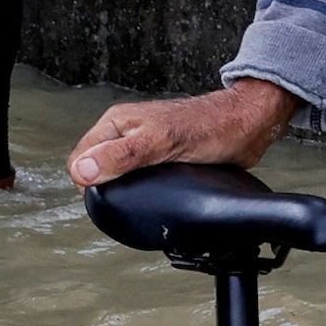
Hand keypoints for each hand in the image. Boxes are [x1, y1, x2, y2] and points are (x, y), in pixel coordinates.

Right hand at [69, 80, 296, 187]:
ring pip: (116, 173)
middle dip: (102, 187)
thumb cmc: (209, 126)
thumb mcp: (161, 143)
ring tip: (136, 202)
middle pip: (95, 166)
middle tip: (123, 203)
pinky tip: (151, 197)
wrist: (245, 126)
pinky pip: (137, 177)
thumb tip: (84, 171)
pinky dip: (139, 189)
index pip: (80, 158)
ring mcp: (142, 145)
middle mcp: (126, 132)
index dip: (87, 181)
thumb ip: (122, 156)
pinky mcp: (159, 157)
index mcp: (117, 123)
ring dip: (121, 189)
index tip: (108, 197)